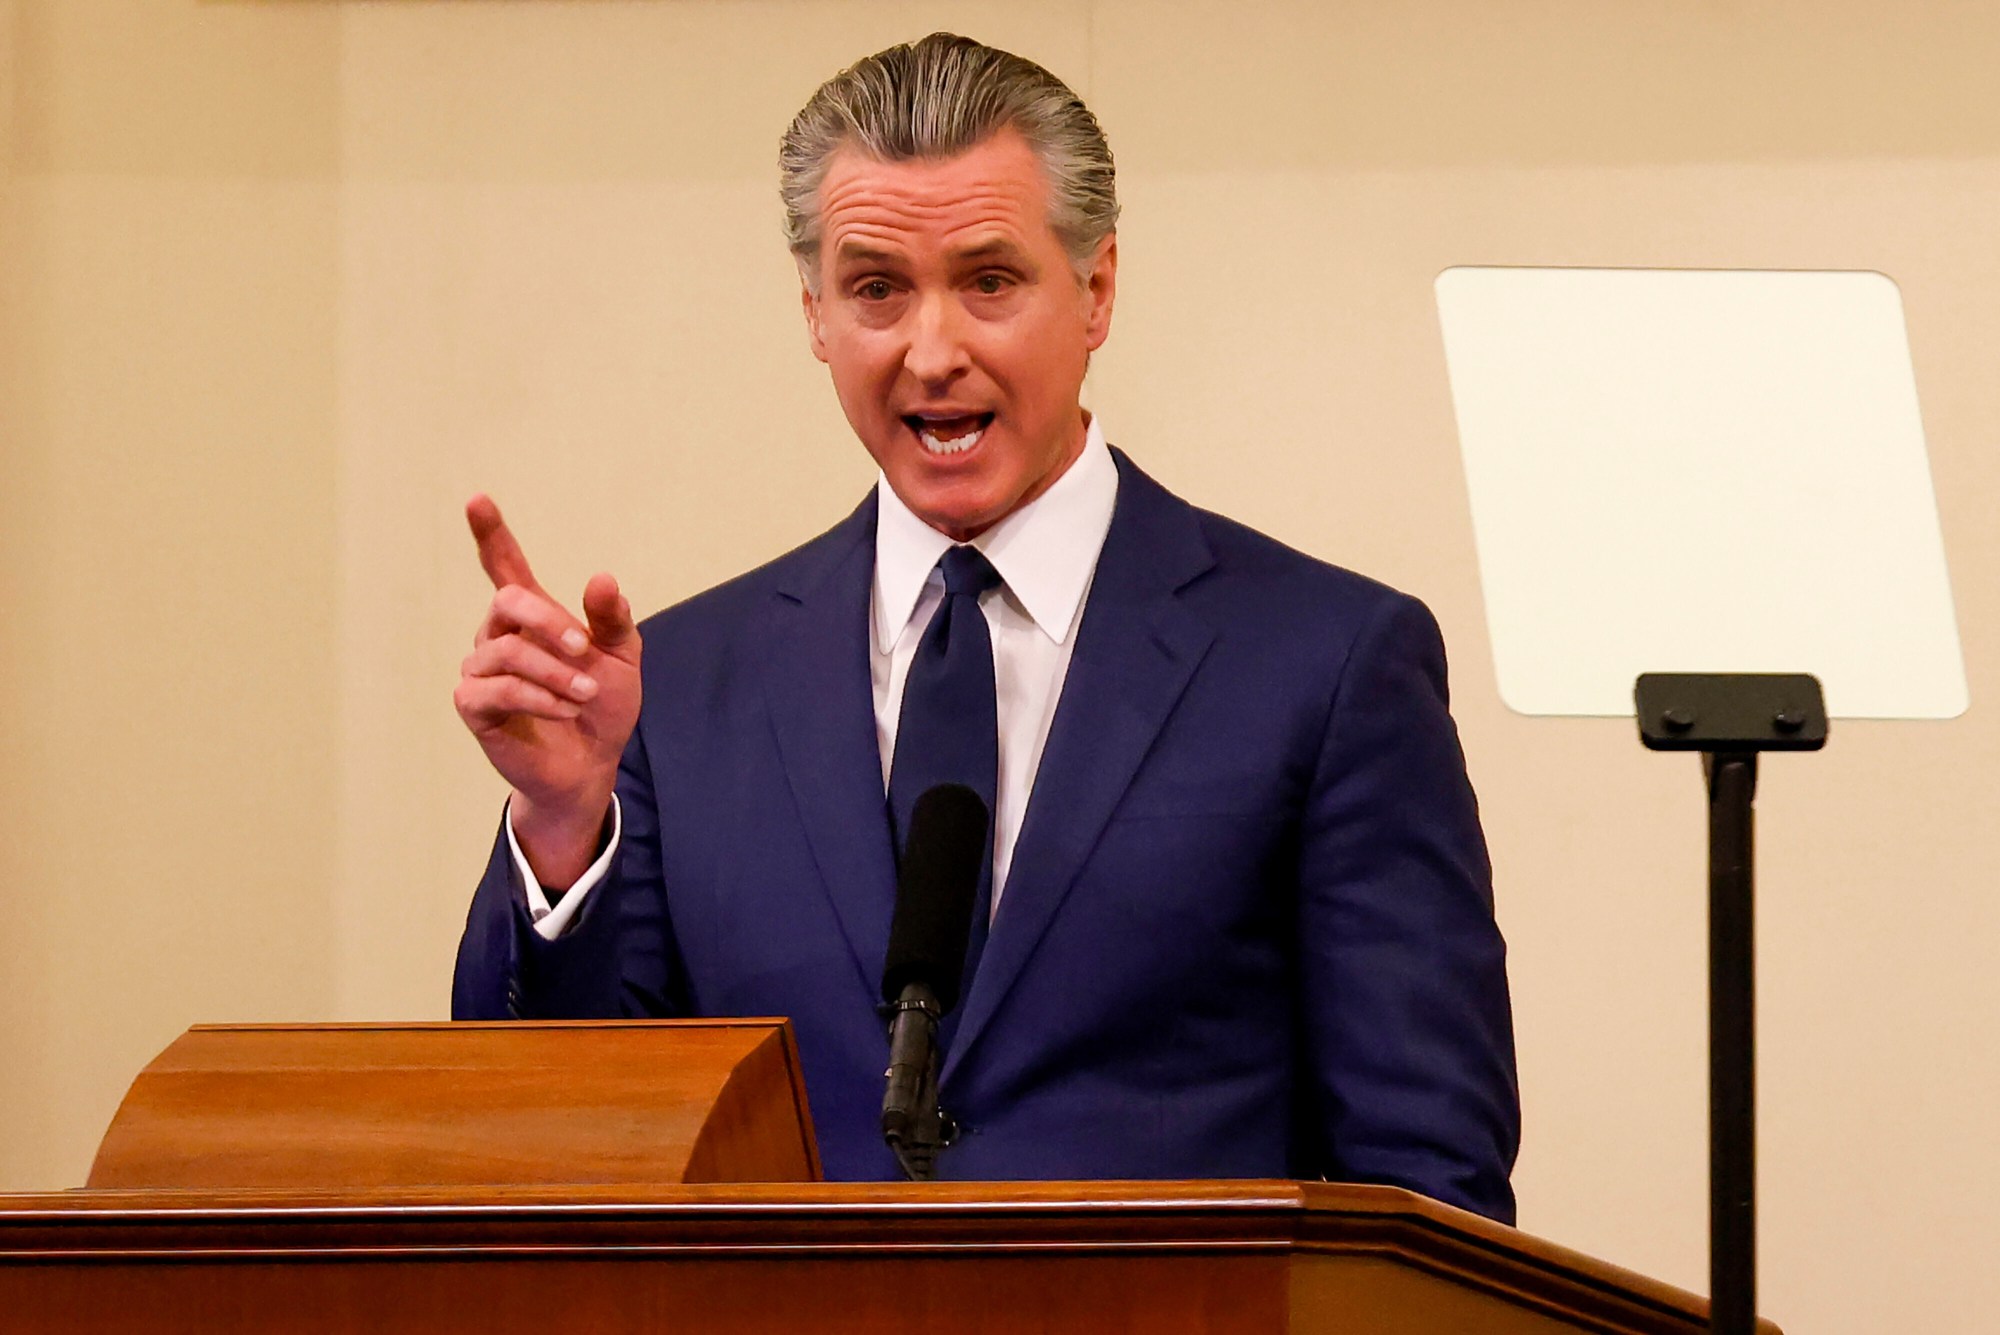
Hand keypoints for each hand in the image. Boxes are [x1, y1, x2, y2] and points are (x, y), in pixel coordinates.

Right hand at [454, 495, 641, 885]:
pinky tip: (565, 710)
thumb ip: (612, 618)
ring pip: (508, 651)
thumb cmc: (601, 706)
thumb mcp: (622, 658)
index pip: (503, 566)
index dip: (490, 534)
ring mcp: (481, 670)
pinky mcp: (474, 706)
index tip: (477, 500)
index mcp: (532, 617)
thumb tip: (601, 578)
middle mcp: (498, 635)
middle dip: (551, 622)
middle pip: (508, 602)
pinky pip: (499, 689)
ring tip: (585, 693)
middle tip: (585, 648)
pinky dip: (540, 698)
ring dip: (556, 672)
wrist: (591, 764)